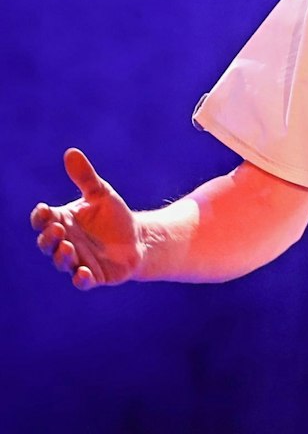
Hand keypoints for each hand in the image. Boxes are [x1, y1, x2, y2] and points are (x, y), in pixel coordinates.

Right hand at [30, 148, 141, 289]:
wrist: (139, 239)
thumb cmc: (115, 217)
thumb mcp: (102, 194)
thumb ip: (86, 177)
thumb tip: (71, 152)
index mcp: (62, 222)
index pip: (43, 220)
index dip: (41, 217)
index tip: (46, 210)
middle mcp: (65, 242)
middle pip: (47, 242)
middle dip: (49, 237)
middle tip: (58, 229)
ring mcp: (77, 260)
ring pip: (62, 261)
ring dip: (61, 256)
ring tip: (67, 247)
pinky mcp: (94, 276)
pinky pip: (82, 281)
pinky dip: (81, 279)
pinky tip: (84, 274)